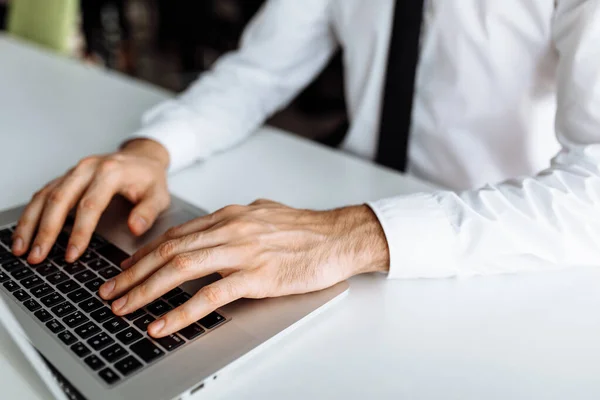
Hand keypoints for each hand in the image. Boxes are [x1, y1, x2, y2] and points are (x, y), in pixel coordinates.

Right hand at [12, 139, 170, 263]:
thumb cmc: (150, 178)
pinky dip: (31, 214)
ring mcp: (74, 171)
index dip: (80, 232)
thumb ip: (148, 212)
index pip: (90, 205)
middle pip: (60, 199)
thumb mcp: (159, 195)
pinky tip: (24, 232)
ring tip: (22, 248)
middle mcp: (88, 169)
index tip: (72, 254)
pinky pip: (43, 194)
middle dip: (46, 231)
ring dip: (31, 223)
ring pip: (46, 196)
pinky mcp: (66, 177)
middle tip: (38, 256)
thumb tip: (135, 228)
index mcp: (111, 172)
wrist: (142, 157)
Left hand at [99, 200, 389, 336]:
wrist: (340, 236)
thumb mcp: (265, 216)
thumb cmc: (307, 230)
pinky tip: (162, 324)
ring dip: (146, 289)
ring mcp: (242, 252)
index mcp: (231, 216)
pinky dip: (180, 311)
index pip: (177, 234)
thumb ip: (237, 223)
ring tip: (123, 307)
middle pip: (169, 249)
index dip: (146, 252)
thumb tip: (217, 232)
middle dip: (133, 272)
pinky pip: (209, 296)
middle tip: (110, 290)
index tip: (127, 267)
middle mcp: (230, 229)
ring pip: (180, 268)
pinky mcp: (257, 276)